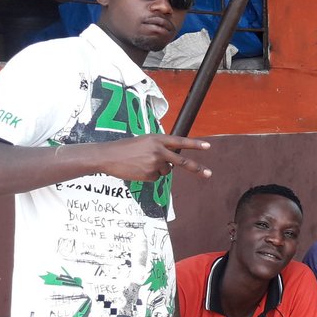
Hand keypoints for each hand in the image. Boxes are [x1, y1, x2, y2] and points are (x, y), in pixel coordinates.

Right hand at [95, 135, 211, 181]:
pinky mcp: (149, 174)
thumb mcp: (144, 141)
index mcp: (157, 139)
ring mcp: (154, 163)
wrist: (107, 156)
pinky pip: (156, 177)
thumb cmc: (125, 148)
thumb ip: (160, 147)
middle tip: (209, 174)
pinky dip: (149, 175)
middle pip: (181, 161)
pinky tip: (138, 169)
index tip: (208, 146)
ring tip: (141, 163)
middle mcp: (158, 150)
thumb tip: (173, 163)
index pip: (180, 141)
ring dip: (157, 169)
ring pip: (166, 171)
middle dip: (196, 168)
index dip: (195, 144)